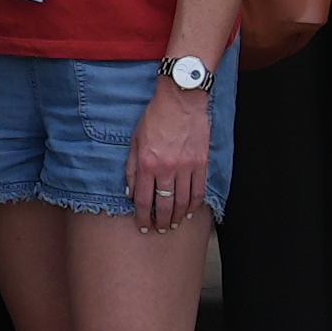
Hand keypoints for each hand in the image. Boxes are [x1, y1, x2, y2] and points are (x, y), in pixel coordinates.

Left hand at [124, 88, 212, 228]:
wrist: (181, 99)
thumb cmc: (155, 117)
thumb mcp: (135, 141)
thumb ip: (132, 168)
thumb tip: (130, 192)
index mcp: (147, 164)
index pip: (144, 200)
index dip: (143, 217)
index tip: (143, 226)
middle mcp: (167, 169)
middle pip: (165, 205)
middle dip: (161, 222)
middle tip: (160, 230)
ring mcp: (186, 167)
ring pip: (183, 201)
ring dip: (178, 217)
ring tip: (174, 224)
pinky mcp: (201, 162)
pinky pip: (199, 190)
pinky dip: (195, 204)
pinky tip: (190, 211)